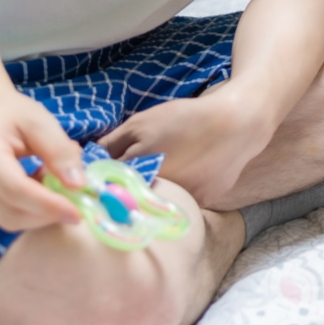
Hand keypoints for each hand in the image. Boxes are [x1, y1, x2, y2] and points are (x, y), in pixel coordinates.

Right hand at [0, 85, 85, 231]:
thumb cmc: (10, 112)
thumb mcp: (40, 121)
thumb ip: (59, 151)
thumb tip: (78, 185)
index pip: (15, 189)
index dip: (48, 205)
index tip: (78, 213)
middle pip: (9, 213)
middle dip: (46, 214)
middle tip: (73, 202)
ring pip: (5, 219)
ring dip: (36, 211)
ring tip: (50, 182)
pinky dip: (23, 208)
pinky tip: (33, 186)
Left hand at [99, 94, 267, 210]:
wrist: (235, 123)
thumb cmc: (185, 119)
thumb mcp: (140, 123)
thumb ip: (110, 144)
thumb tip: (88, 160)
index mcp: (137, 176)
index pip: (106, 187)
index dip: (103, 179)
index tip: (102, 173)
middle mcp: (156, 196)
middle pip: (130, 199)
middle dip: (126, 188)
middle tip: (137, 169)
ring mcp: (180, 203)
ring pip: (156, 203)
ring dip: (152, 193)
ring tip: (168, 168)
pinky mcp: (200, 204)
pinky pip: (180, 203)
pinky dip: (178, 192)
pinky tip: (188, 171)